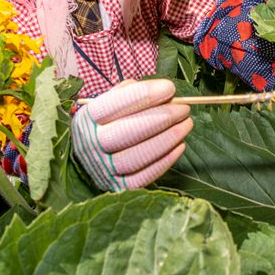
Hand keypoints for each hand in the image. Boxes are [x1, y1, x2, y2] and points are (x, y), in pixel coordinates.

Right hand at [71, 79, 191, 190]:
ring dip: (169, 138)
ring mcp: (103, 168)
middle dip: (162, 117)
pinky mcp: (117, 187)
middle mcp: (91, 144)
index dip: (145, 95)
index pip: (115, 105)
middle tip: (184, 109)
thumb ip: (131, 93)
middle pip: (128, 131)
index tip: (169, 88)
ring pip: (138, 156)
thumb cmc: (107, 122)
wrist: (89, 156)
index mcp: (87, 118)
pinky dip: (166, 161)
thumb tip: (164, 95)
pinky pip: (144, 176)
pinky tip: (180, 146)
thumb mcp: (109, 102)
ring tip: (186, 124)